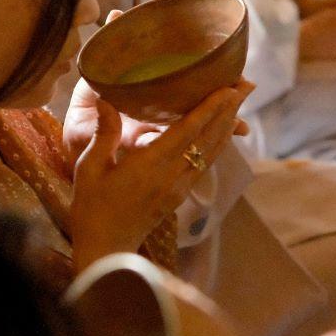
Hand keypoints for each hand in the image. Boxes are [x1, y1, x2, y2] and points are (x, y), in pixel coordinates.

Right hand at [68, 78, 252, 270]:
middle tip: (245, 87)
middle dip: (228, 111)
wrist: (107, 248)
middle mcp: (172, 175)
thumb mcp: (90, 168)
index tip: (227, 89)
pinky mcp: (181, 195)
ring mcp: (180, 187)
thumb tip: (106, 100)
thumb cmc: (92, 207)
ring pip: (211, 152)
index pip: (188, 131)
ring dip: (227, 126)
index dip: (209, 108)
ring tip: (239, 103)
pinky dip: (217, 145)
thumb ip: (104, 134)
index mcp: (150, 165)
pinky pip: (205, 164)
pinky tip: (223, 133)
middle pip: (208, 138)